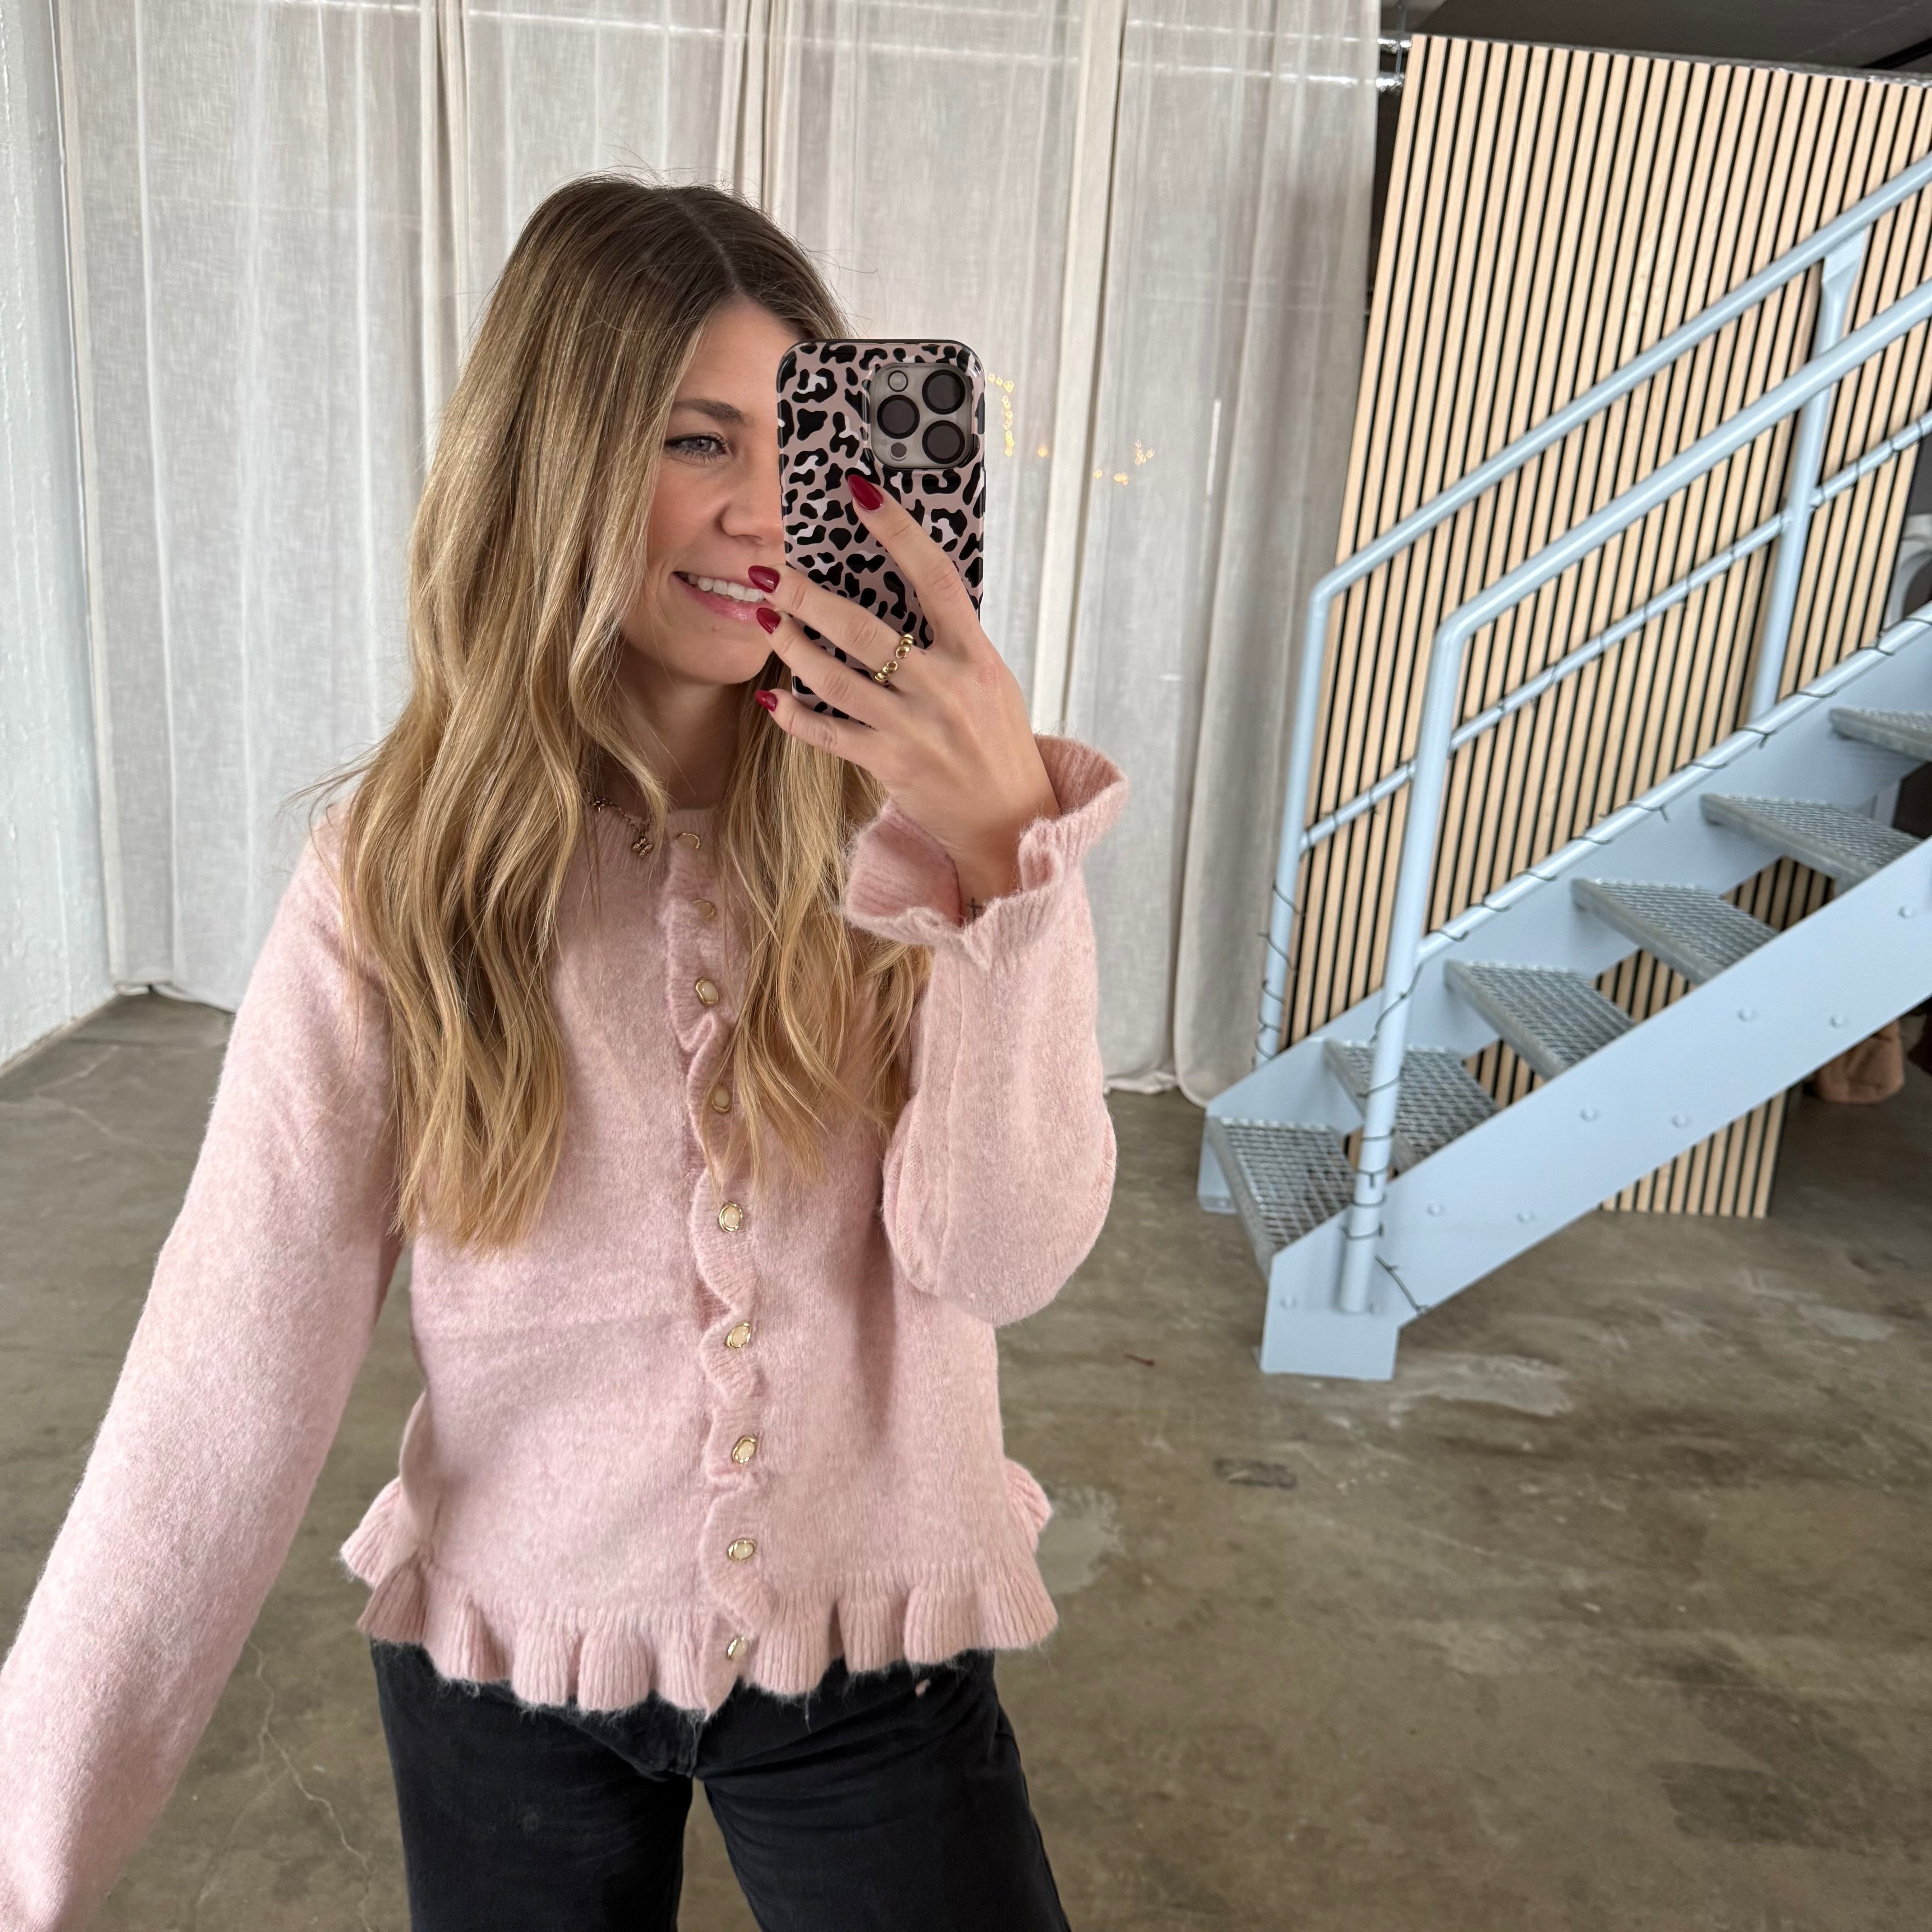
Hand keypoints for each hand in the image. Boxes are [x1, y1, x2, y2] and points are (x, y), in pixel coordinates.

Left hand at [749, 476, 1058, 910]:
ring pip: (835, 680)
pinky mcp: (890, 765)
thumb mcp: (991, 679)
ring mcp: (914, 729)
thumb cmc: (997, 741)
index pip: (935, 578)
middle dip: (808, 597)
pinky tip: (769, 697)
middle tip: (768, 569)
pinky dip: (796, 716)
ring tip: (763, 618)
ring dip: (790, 647)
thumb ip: (952, 640)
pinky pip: (830, 735)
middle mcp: (944, 689)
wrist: (1011, 821)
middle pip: (864, 629)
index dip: (898, 531)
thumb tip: (905, 588)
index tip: (861, 492)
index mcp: (976, 657)